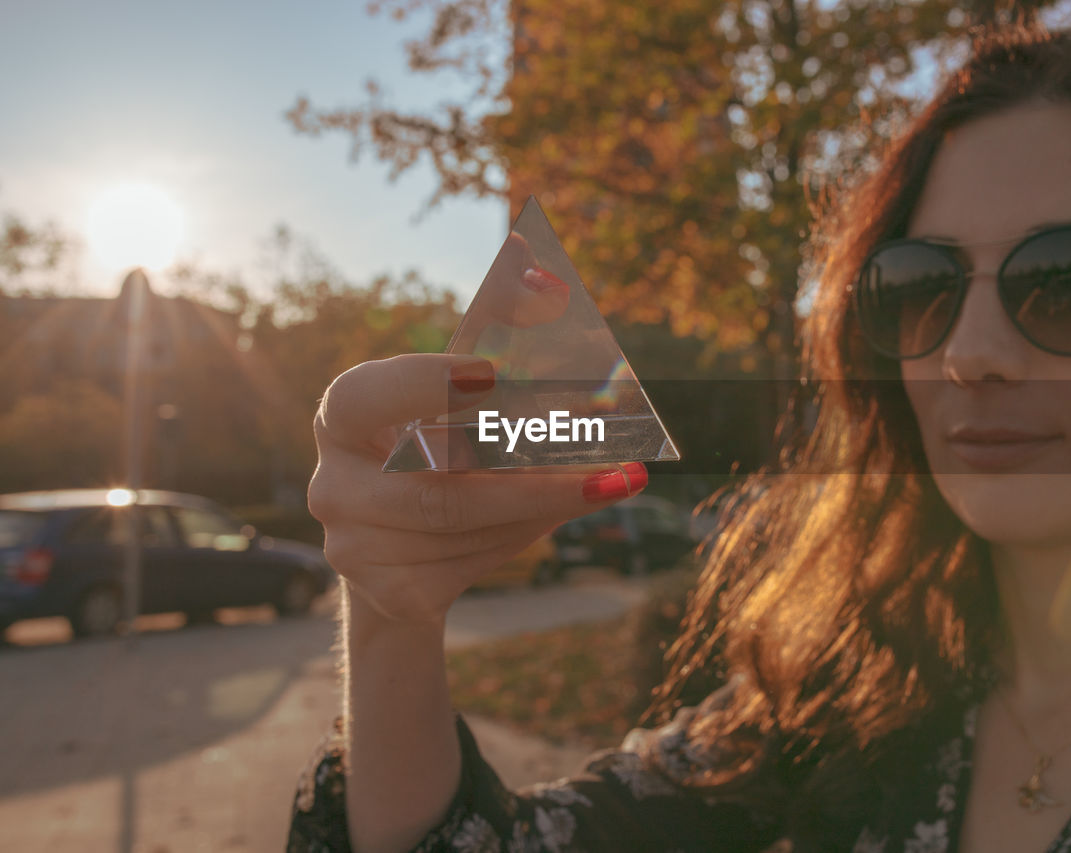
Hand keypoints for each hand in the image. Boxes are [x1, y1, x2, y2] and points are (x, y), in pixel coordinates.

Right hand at [308, 353, 647, 625]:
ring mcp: (354, 544)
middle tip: (611, 466)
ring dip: (542, 505)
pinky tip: (555, 516)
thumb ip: (488, 331)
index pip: (367, 397)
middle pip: (440, 482)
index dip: (423, 384)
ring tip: (608, 485)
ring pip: (465, 524)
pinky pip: (470, 562)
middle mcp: (334, 482)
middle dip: (534, 476)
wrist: (398, 558)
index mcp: (343, 416)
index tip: (490, 373)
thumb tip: (535, 259)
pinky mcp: (389, 591)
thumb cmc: (438, 453)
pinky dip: (522, 537)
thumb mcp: (455, 398)